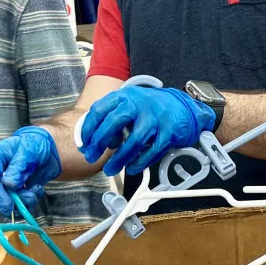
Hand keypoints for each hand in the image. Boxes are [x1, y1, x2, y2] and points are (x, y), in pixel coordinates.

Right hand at [0, 127, 61, 214]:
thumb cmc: (34, 145)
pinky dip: (27, 202)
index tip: (8, 205)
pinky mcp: (10, 192)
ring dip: (23, 200)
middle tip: (28, 199)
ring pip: (5, 201)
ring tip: (36, 189)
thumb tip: (8, 185)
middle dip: (12, 200)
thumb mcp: (28, 152)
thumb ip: (17, 168)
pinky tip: (36, 190)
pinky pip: (15, 204)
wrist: (46, 149)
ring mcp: (1, 183)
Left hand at [80, 84, 215, 178]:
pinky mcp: (168, 132)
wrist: (181, 106)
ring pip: (134, 141)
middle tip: (91, 157)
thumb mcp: (128, 104)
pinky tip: (132, 168)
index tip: (84, 144)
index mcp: (124, 96)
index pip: (99, 110)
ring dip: (119, 159)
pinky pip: (152, 151)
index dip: (88, 129)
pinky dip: (140, 162)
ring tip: (111, 169)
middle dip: (99, 143)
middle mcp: (139, 104)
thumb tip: (91, 139)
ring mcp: (155, 118)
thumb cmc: (148, 109)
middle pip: (114, 122)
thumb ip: (110, 117)